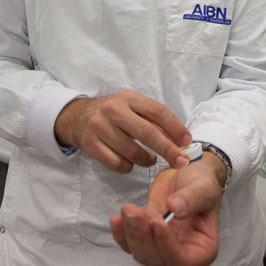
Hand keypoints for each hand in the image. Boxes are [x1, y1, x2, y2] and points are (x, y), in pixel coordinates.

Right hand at [54, 90, 191, 172]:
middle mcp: (113, 110)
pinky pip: (117, 164)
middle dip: (168, 149)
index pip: (157, 111)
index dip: (175, 127)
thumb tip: (180, 140)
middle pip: (147, 133)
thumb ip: (153, 120)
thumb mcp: (132, 107)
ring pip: (132, 152)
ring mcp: (100, 127)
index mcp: (128, 98)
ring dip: (146, 160)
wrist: (78, 116)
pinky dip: (128, 167)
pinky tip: (130, 162)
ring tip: (150, 160)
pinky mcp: (91, 145)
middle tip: (181, 161)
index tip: (187, 141)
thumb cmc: (114, 113)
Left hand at [110, 152, 224, 265]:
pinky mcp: (146, 236)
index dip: (167, 245)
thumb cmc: (202, 183)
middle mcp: (182, 253)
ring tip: (127, 209)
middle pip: (157, 258)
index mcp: (203, 249)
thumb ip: (191, 199)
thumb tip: (174, 208)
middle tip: (134, 213)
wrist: (187, 173)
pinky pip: (129, 242)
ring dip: (130, 233)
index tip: (157, 222)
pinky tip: (117, 219)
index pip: (182, 259)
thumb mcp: (204, 187)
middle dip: (142, 237)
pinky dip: (121, 232)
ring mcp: (162, 246)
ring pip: (141, 252)